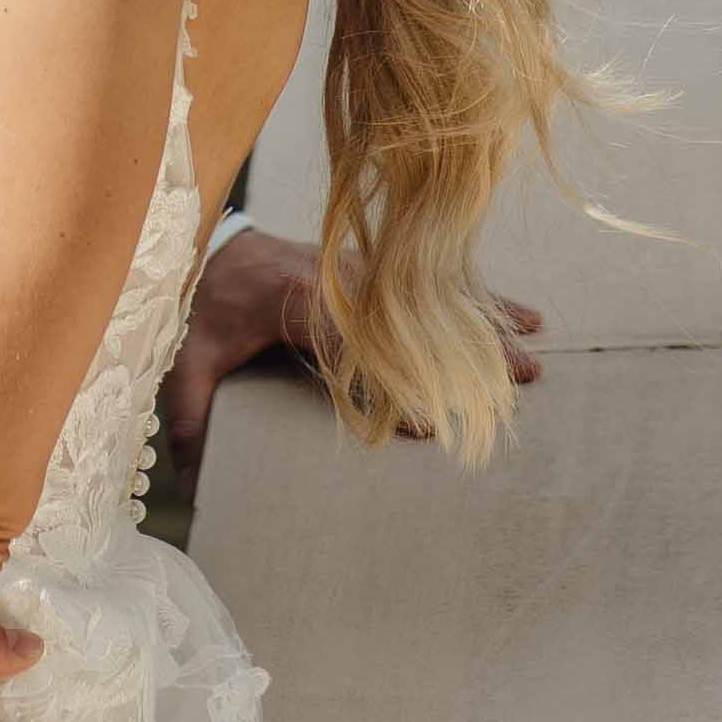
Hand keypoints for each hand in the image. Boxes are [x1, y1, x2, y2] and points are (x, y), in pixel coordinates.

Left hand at [159, 228, 542, 457]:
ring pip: (437, 298)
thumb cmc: (203, 302)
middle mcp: (341, 278)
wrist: (214, 241)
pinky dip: (485, 300)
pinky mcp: (380, 267)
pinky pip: (439, 283)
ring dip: (489, 329)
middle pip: (413, 318)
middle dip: (465, 355)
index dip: (391, 382)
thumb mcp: (187, 356)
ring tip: (534, 360)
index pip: (353, 342)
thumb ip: (187, 414)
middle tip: (517, 387)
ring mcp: (368, 268)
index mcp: (295, 297)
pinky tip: (528, 318)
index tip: (426, 424)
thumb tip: (188, 480)